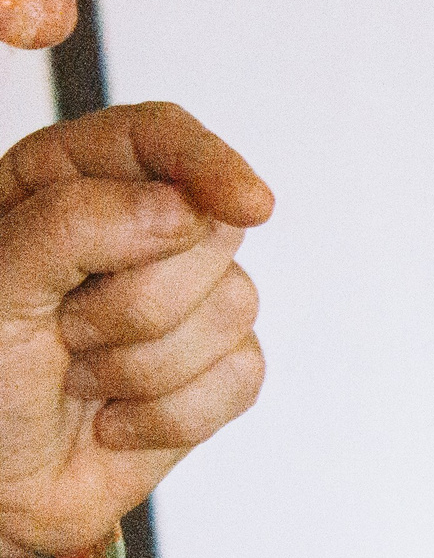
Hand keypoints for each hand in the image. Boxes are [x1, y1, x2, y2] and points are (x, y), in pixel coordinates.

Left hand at [0, 103, 273, 557]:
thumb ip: (76, 224)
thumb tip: (186, 208)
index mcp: (64, 185)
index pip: (155, 138)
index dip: (207, 162)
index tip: (244, 204)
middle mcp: (132, 235)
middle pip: (209, 229)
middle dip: (138, 302)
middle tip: (64, 334)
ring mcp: (181, 304)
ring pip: (234, 306)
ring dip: (145, 366)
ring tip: (81, 381)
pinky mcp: (212, 372)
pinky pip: (242, 376)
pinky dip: (173, 413)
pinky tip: (117, 419)